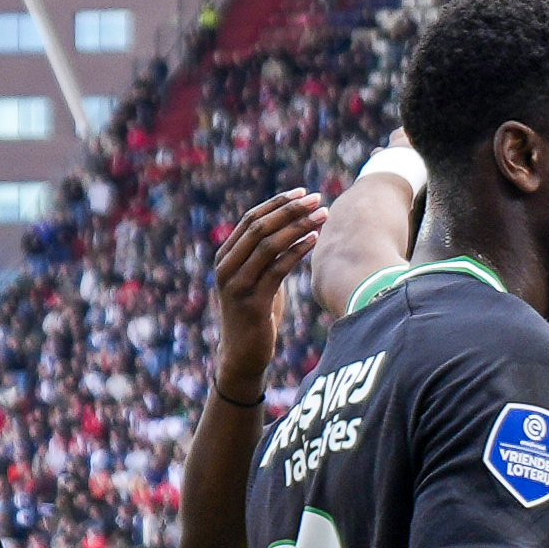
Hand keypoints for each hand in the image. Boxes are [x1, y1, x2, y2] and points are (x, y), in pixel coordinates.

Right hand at [210, 185, 327, 368]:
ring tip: (322, 215)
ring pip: (268, 245)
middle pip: (259, 227)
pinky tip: (315, 240)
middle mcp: (226, 267)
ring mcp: (236, 285)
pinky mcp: (251, 303)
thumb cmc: (256, 315)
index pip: (250, 219)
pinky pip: (277, 270)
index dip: (277, 203)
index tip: (302, 191)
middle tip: (317, 198)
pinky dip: (297, 252)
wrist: (243, 355)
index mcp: (225, 257)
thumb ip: (265, 257)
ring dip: (298, 227)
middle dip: (290, 210)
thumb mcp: (257, 279)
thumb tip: (290, 228)